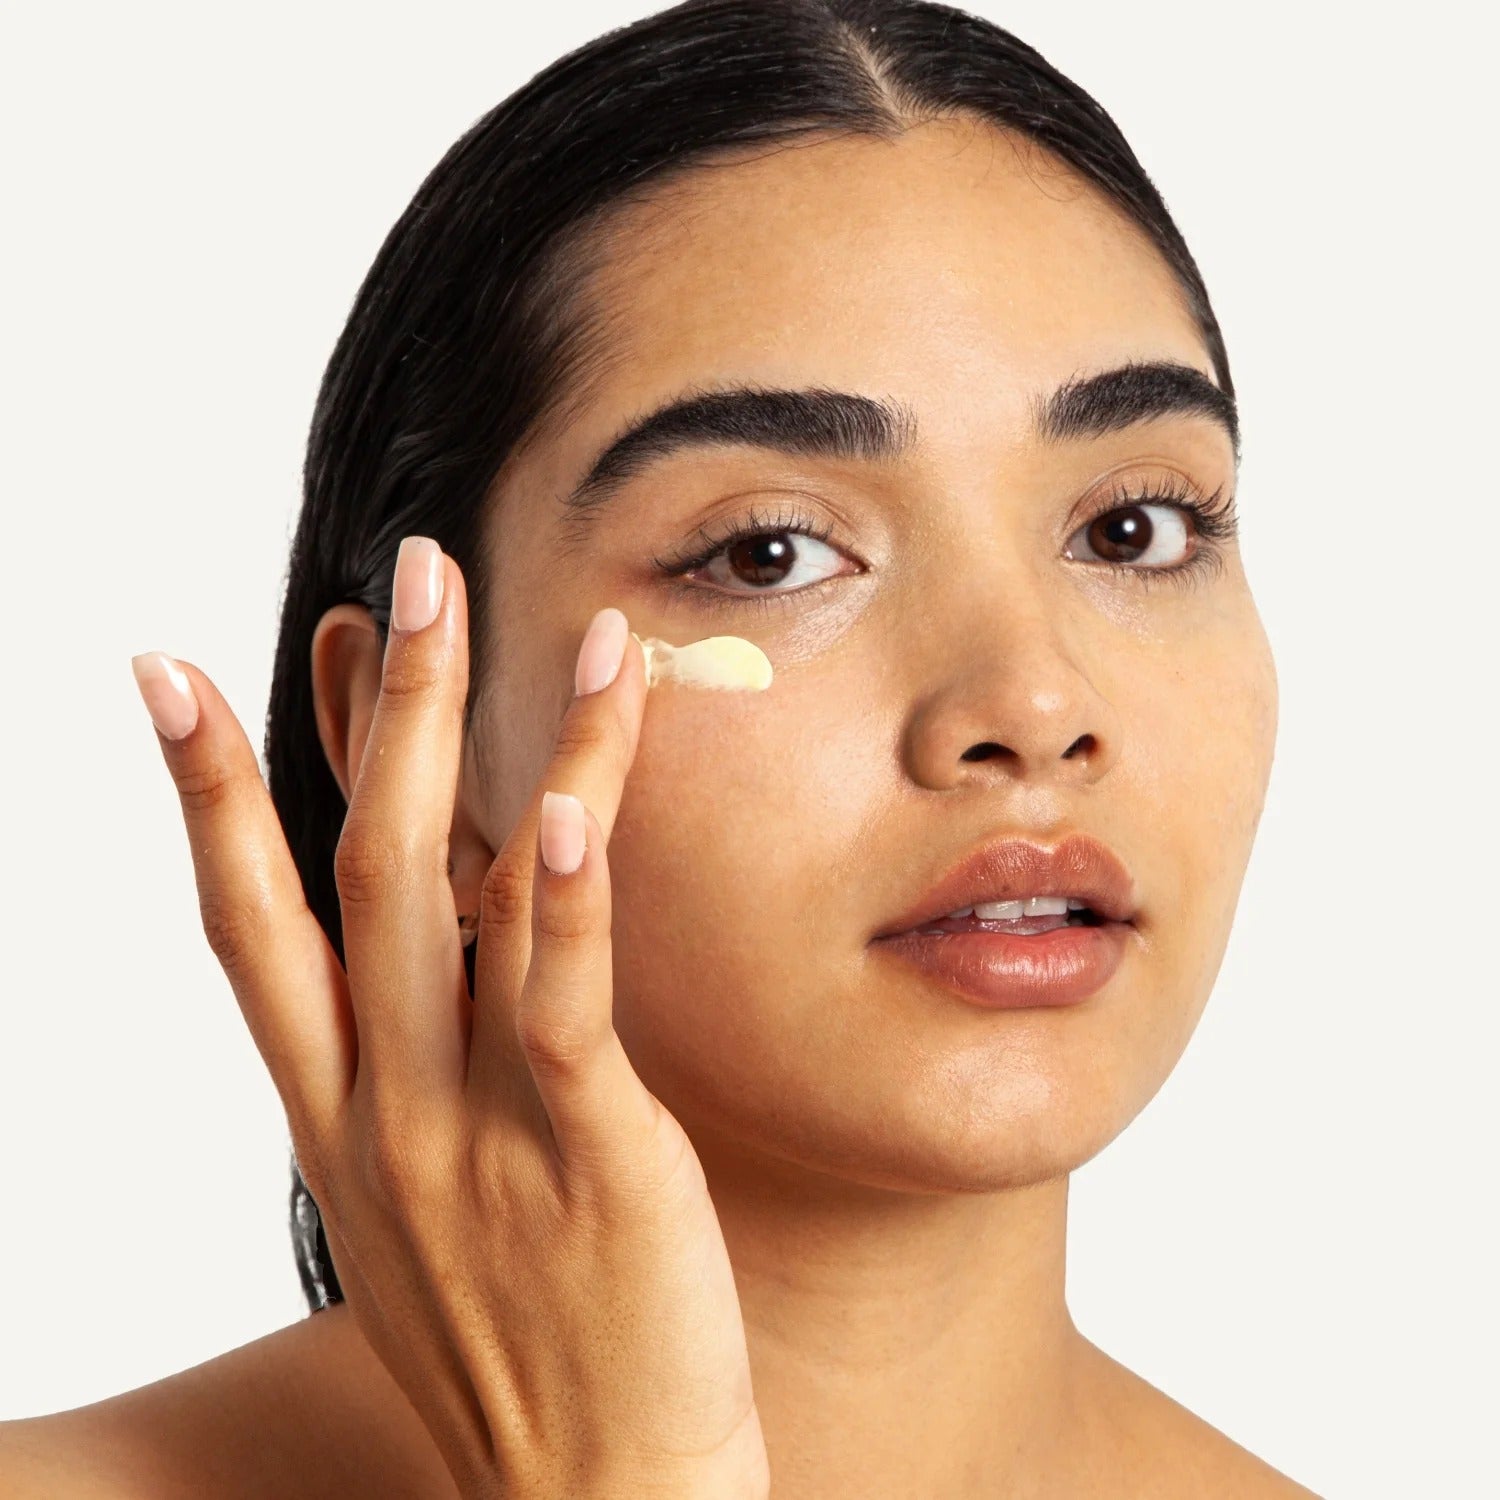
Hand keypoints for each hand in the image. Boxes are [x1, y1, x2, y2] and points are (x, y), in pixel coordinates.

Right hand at [131, 538, 768, 1499]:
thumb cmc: (526, 1340)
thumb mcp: (435, 1193)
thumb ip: (426, 1065)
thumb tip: (445, 947)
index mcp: (337, 1116)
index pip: (251, 926)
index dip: (211, 793)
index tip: (181, 676)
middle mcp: (385, 1107)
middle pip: (346, 873)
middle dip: (369, 715)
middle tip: (392, 576)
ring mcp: (476, 1127)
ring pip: (457, 900)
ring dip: (482, 746)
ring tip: (522, 620)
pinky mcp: (587, 1152)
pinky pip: (563, 1002)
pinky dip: (565, 894)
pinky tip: (574, 801)